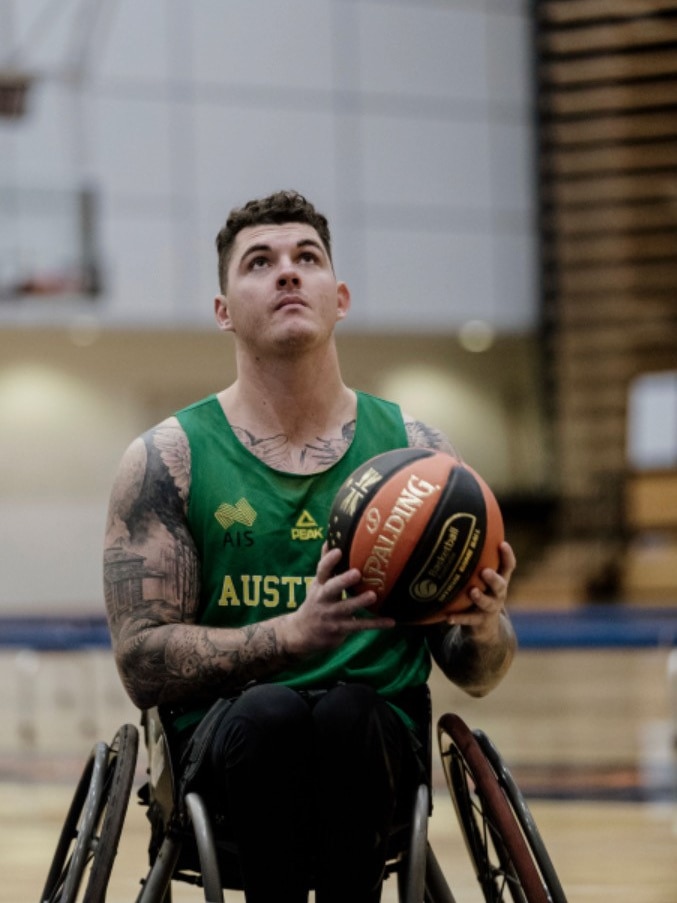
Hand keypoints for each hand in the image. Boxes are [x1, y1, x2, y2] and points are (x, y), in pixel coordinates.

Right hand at [278, 546, 395, 655]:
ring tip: (373, 595)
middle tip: (357, 573)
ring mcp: (331, 615)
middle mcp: (323, 599)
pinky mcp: (340, 629)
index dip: (329, 560)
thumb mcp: (317, 584)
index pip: (322, 570)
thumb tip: (330, 540)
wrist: (302, 633)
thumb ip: (326, 565)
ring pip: (346, 607)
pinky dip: (376, 624)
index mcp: (319, 585)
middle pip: (331, 588)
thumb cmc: (316, 602)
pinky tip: (391, 621)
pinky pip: (359, 626)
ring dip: (359, 601)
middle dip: (343, 581)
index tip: (338, 550)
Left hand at [442, 541, 515, 642]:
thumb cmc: (482, 590)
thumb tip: (460, 529)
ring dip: (480, 598)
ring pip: (488, 603)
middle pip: (500, 585)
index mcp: (500, 579)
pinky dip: (459, 618)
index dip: (507, 556)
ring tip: (472, 592)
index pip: (508, 566)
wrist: (485, 626)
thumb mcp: (482, 576)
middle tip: (485, 571)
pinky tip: (448, 617)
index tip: (502, 544)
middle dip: (494, 578)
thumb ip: (476, 560)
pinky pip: (468, 620)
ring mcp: (490, 608)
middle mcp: (498, 593)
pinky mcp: (479, 621)